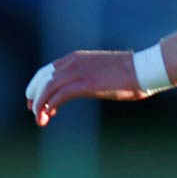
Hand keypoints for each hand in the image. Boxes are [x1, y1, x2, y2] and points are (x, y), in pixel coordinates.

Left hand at [26, 50, 146, 125]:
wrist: (143, 69)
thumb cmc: (130, 72)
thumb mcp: (104, 71)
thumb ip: (91, 76)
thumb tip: (91, 86)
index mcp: (76, 58)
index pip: (48, 71)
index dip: (38, 86)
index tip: (36, 100)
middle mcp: (73, 62)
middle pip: (43, 78)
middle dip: (35, 96)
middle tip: (33, 111)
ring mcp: (78, 72)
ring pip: (47, 88)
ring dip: (40, 105)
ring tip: (40, 120)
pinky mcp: (84, 84)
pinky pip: (58, 96)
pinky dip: (50, 106)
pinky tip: (49, 116)